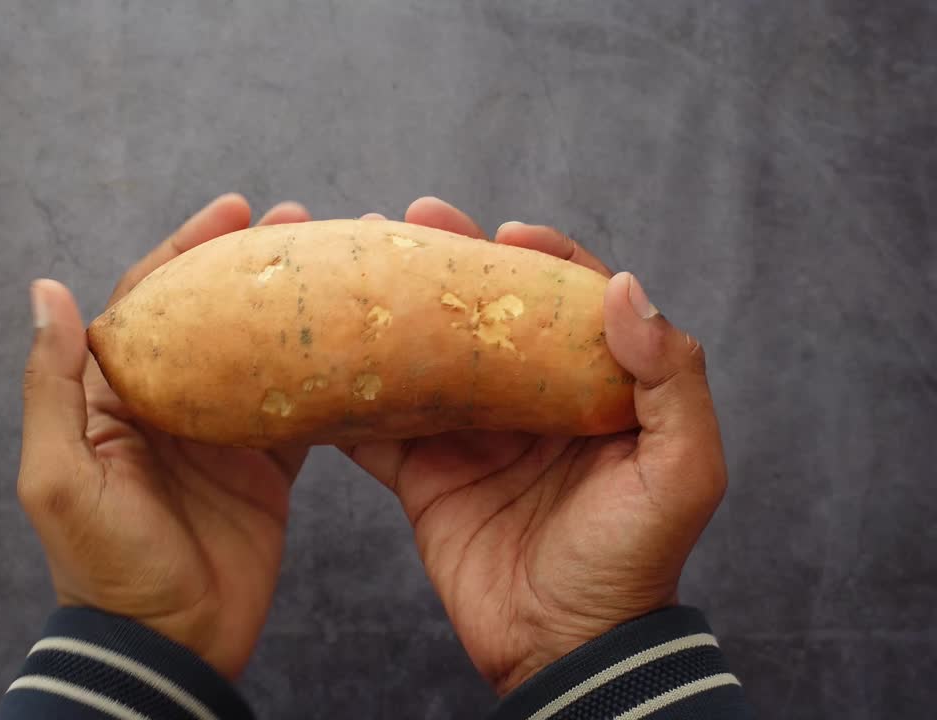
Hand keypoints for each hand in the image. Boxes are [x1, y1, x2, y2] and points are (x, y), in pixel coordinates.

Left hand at [17, 193, 311, 677]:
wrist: (166, 646)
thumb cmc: (103, 566)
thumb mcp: (59, 477)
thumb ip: (53, 386)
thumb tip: (45, 289)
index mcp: (115, 395)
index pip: (150, 301)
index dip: (188, 250)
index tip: (233, 208)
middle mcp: (169, 404)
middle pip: (214, 314)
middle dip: (252, 263)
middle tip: (303, 220)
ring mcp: (221, 434)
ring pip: (260, 352)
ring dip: (293, 307)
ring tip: (338, 261)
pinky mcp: (265, 470)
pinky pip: (299, 411)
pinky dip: (324, 376)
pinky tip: (354, 339)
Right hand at [343, 199, 727, 694]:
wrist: (565, 649)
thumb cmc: (632, 563)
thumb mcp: (681, 475)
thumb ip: (672, 381)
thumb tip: (625, 287)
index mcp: (591, 389)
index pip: (567, 298)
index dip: (538, 256)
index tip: (502, 233)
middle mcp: (529, 400)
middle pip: (483, 311)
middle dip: (446, 259)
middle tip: (407, 217)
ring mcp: (471, 435)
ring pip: (424, 354)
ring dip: (388, 309)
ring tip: (348, 259)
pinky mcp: (425, 476)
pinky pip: (378, 425)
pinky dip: (345, 393)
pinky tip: (315, 351)